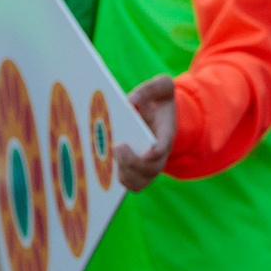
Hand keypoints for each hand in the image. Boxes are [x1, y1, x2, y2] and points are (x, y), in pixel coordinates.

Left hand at [116, 75, 176, 191]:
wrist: (159, 112)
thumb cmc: (159, 99)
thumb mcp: (161, 86)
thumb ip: (149, 89)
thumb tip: (131, 100)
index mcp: (166, 133)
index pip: (163, 146)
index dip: (155, 152)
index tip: (147, 151)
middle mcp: (158, 154)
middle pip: (151, 169)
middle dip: (133, 162)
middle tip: (117, 147)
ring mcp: (148, 165)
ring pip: (139, 181)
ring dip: (124, 174)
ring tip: (110, 158)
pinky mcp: (135, 170)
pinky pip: (129, 183)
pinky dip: (119, 179)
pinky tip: (104, 167)